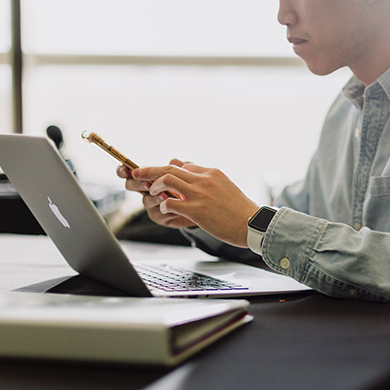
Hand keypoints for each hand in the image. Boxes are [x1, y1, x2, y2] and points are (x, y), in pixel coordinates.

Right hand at [117, 159, 196, 228]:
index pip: (130, 171)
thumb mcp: (189, 172)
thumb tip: (173, 161)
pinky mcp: (160, 216)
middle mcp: (147, 189)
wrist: (202, 205)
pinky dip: (166, 208)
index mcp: (150, 176)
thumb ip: (181, 166)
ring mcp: (152, 203)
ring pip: (145, 200)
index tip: (125, 169)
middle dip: (137, 184)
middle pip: (130, 185)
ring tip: (165, 195)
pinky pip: (157, 213)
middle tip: (148, 184)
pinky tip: (175, 206)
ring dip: (154, 197)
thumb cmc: (193, 185)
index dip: (123, 170)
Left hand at [145, 163, 259, 247]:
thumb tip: (196, 183)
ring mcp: (199, 194)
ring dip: (155, 186)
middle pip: (170, 167)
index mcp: (212, 173)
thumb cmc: (241, 211)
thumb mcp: (226, 188)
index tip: (160, 175)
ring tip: (152, 192)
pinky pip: (170, 202)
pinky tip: (164, 210)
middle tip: (137, 172)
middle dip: (150, 169)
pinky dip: (163, 205)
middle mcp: (204, 179)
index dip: (169, 170)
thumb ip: (210, 183)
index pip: (184, 165)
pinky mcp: (196, 210)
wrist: (252, 224)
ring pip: (166, 180)